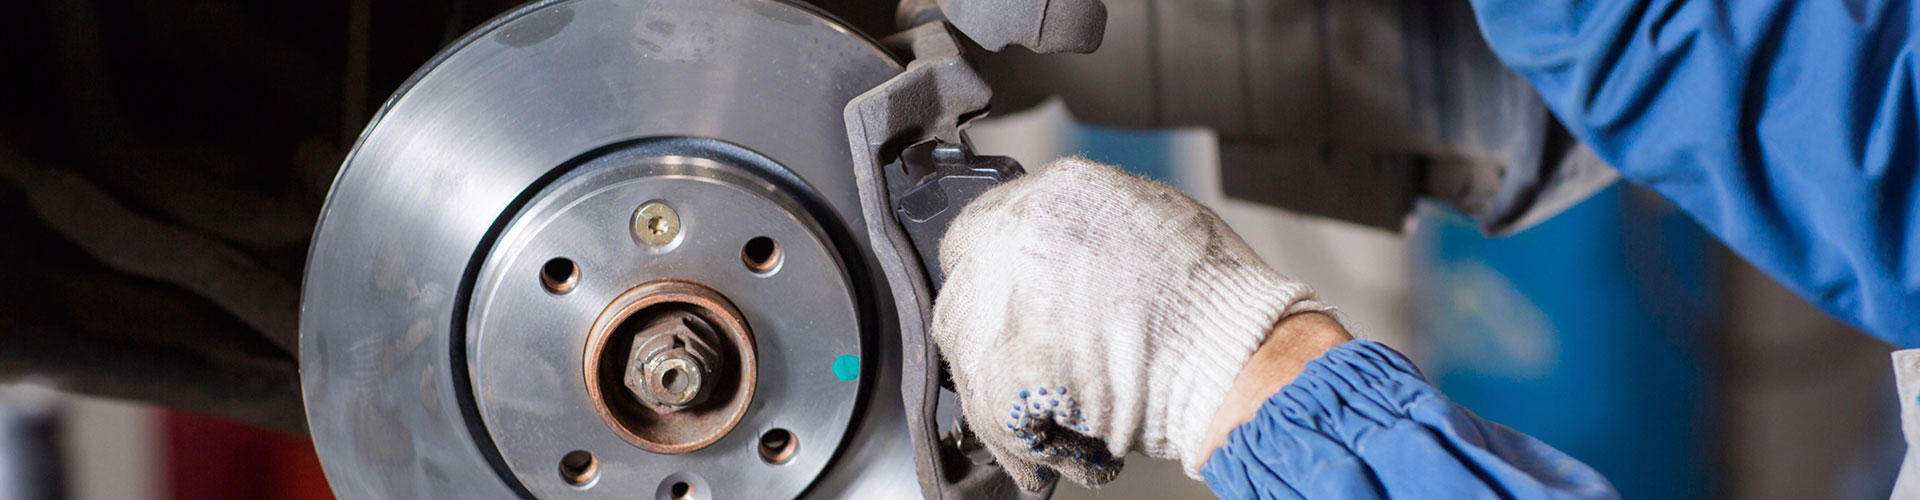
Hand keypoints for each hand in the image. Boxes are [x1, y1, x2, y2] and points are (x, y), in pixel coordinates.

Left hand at [931, 158, 1338, 488]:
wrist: (1239, 356)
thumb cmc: (1218, 300)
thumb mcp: (1155, 221)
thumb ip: (1091, 228)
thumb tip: (1065, 251)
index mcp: (1059, 192)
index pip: (980, 231)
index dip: (995, 279)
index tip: (1009, 309)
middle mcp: (1022, 233)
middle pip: (963, 292)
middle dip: (994, 337)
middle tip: (1034, 368)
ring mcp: (1007, 297)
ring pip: (965, 352)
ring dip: (1000, 387)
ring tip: (1057, 409)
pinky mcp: (1005, 365)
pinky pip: (988, 411)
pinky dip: (1021, 439)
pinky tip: (1063, 439)